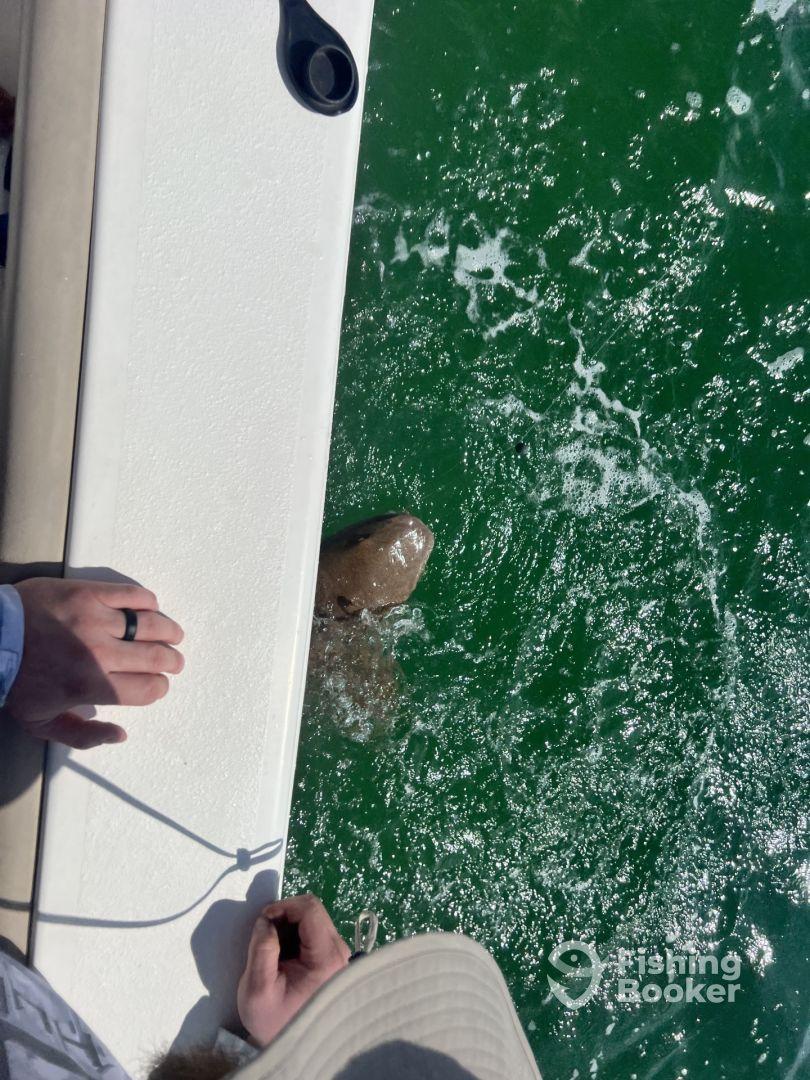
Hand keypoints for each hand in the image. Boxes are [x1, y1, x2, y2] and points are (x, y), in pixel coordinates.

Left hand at [3, 578, 183, 747]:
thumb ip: (83, 735)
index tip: (157, 685)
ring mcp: (96, 619)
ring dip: (170, 632)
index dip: (159, 688)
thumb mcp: (41, 722)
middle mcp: (100, 652)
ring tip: (174, 635)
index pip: (147, 688)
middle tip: (174, 661)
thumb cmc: (15, 680)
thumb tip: (121, 734)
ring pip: (151, 624)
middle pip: (156, 657)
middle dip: (171, 662)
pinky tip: (151, 609)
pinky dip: (149, 602)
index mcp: (91, 685)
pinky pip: (133, 594)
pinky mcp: (90, 593)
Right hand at [238, 893, 349, 1045]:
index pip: (310, 910)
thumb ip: (261, 949)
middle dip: (285, 915)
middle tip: (265, 935)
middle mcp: (340, 952)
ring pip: (314, 918)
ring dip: (289, 925)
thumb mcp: (257, 989)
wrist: (293, 1047)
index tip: (263, 921)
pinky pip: (314, 929)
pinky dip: (295, 933)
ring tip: (273, 949)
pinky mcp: (333, 957)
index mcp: (327, 958)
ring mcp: (339, 953)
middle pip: (314, 910)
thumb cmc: (274, 1020)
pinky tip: (283, 955)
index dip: (283, 906)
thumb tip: (266, 919)